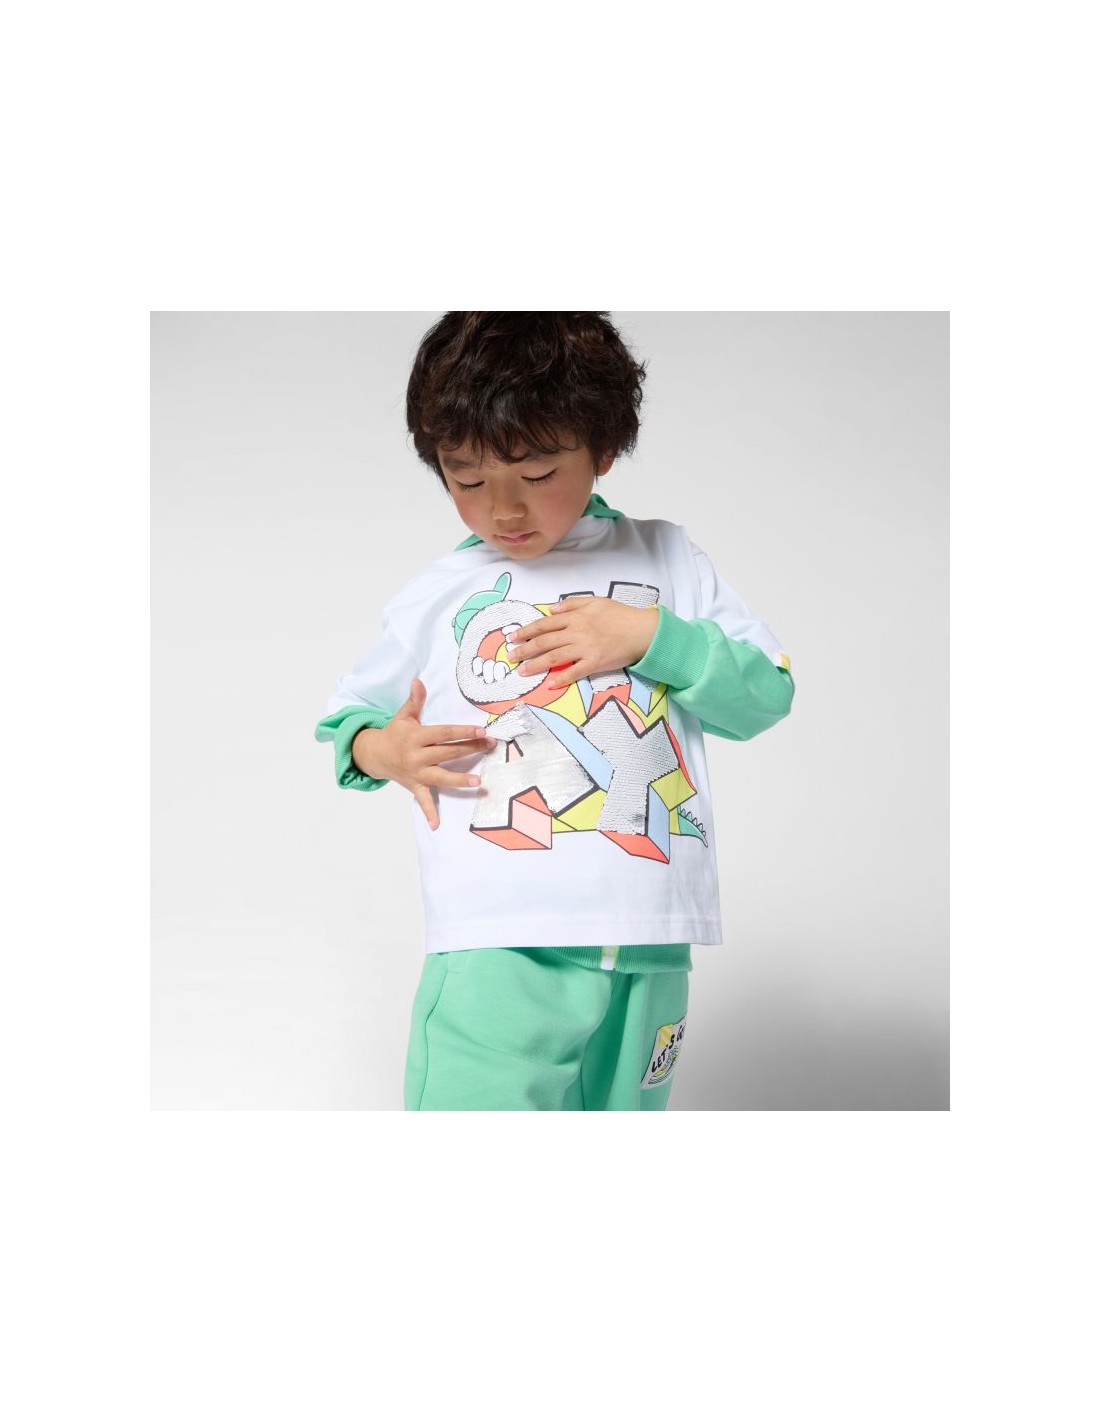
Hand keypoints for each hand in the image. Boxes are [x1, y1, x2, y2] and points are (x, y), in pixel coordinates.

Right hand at [352, 679, 494, 830]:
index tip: (481, 731)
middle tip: (490, 746)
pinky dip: (429, 813)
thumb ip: (414, 700)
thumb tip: (418, 681)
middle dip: (470, 749)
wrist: (375, 755)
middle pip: (447, 752)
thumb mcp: (404, 716)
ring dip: (459, 780)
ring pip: (440, 776)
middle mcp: (417, 755)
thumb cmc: (395, 734)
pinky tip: (437, 825)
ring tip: (478, 782)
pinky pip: (423, 800)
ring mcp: (416, 773)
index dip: (462, 732)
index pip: (443, 733)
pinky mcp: (415, 786)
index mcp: (416, 736)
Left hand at [509, 596, 658, 687]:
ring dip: (536, 665)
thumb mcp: (595, 601)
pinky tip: (551, 684)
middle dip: (525, 649)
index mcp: (575, 617)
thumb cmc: (620, 614)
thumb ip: (572, 604)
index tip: (513, 637)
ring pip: (555, 657)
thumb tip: (551, 609)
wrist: (642, 630)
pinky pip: (575, 672)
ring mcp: (585, 648)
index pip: (545, 624)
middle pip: (545, 641)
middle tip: (511, 657)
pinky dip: (563, 679)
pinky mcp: (595, 663)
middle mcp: (577, 632)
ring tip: (522, 672)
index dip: (526, 631)